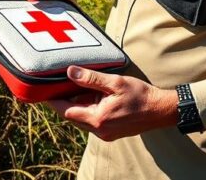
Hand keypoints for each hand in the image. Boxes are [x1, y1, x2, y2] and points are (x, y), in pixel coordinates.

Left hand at [46, 65, 177, 141]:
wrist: (161, 110)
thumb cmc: (140, 95)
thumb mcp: (115, 82)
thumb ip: (91, 78)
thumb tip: (70, 72)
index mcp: (98, 119)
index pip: (66, 111)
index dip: (53, 100)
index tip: (44, 90)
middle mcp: (99, 130)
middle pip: (72, 116)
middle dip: (64, 101)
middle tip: (57, 84)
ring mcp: (105, 134)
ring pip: (82, 119)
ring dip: (78, 104)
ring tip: (75, 86)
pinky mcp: (111, 133)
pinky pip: (93, 121)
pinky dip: (88, 109)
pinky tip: (93, 95)